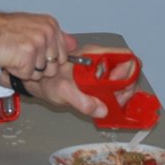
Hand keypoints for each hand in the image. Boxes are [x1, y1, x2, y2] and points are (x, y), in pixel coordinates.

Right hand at [0, 2, 75, 79]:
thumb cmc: (2, 30)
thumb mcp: (32, 26)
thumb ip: (53, 37)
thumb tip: (73, 44)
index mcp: (51, 25)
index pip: (62, 55)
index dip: (46, 60)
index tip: (32, 54)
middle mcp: (47, 33)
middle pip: (53, 67)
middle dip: (37, 67)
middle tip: (21, 54)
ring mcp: (38, 44)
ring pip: (41, 73)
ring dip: (26, 69)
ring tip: (14, 55)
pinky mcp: (27, 56)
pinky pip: (27, 75)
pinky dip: (16, 72)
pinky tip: (9, 59)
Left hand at [9, 51, 137, 119]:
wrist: (37, 80)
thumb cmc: (47, 79)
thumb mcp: (63, 91)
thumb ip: (82, 100)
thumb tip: (101, 109)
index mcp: (95, 55)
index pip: (125, 56)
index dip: (127, 72)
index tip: (116, 87)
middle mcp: (101, 60)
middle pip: (128, 69)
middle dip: (126, 87)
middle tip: (115, 101)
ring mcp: (100, 69)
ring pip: (123, 79)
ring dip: (121, 93)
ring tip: (109, 104)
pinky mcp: (98, 79)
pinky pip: (114, 86)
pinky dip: (115, 96)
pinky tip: (105, 105)